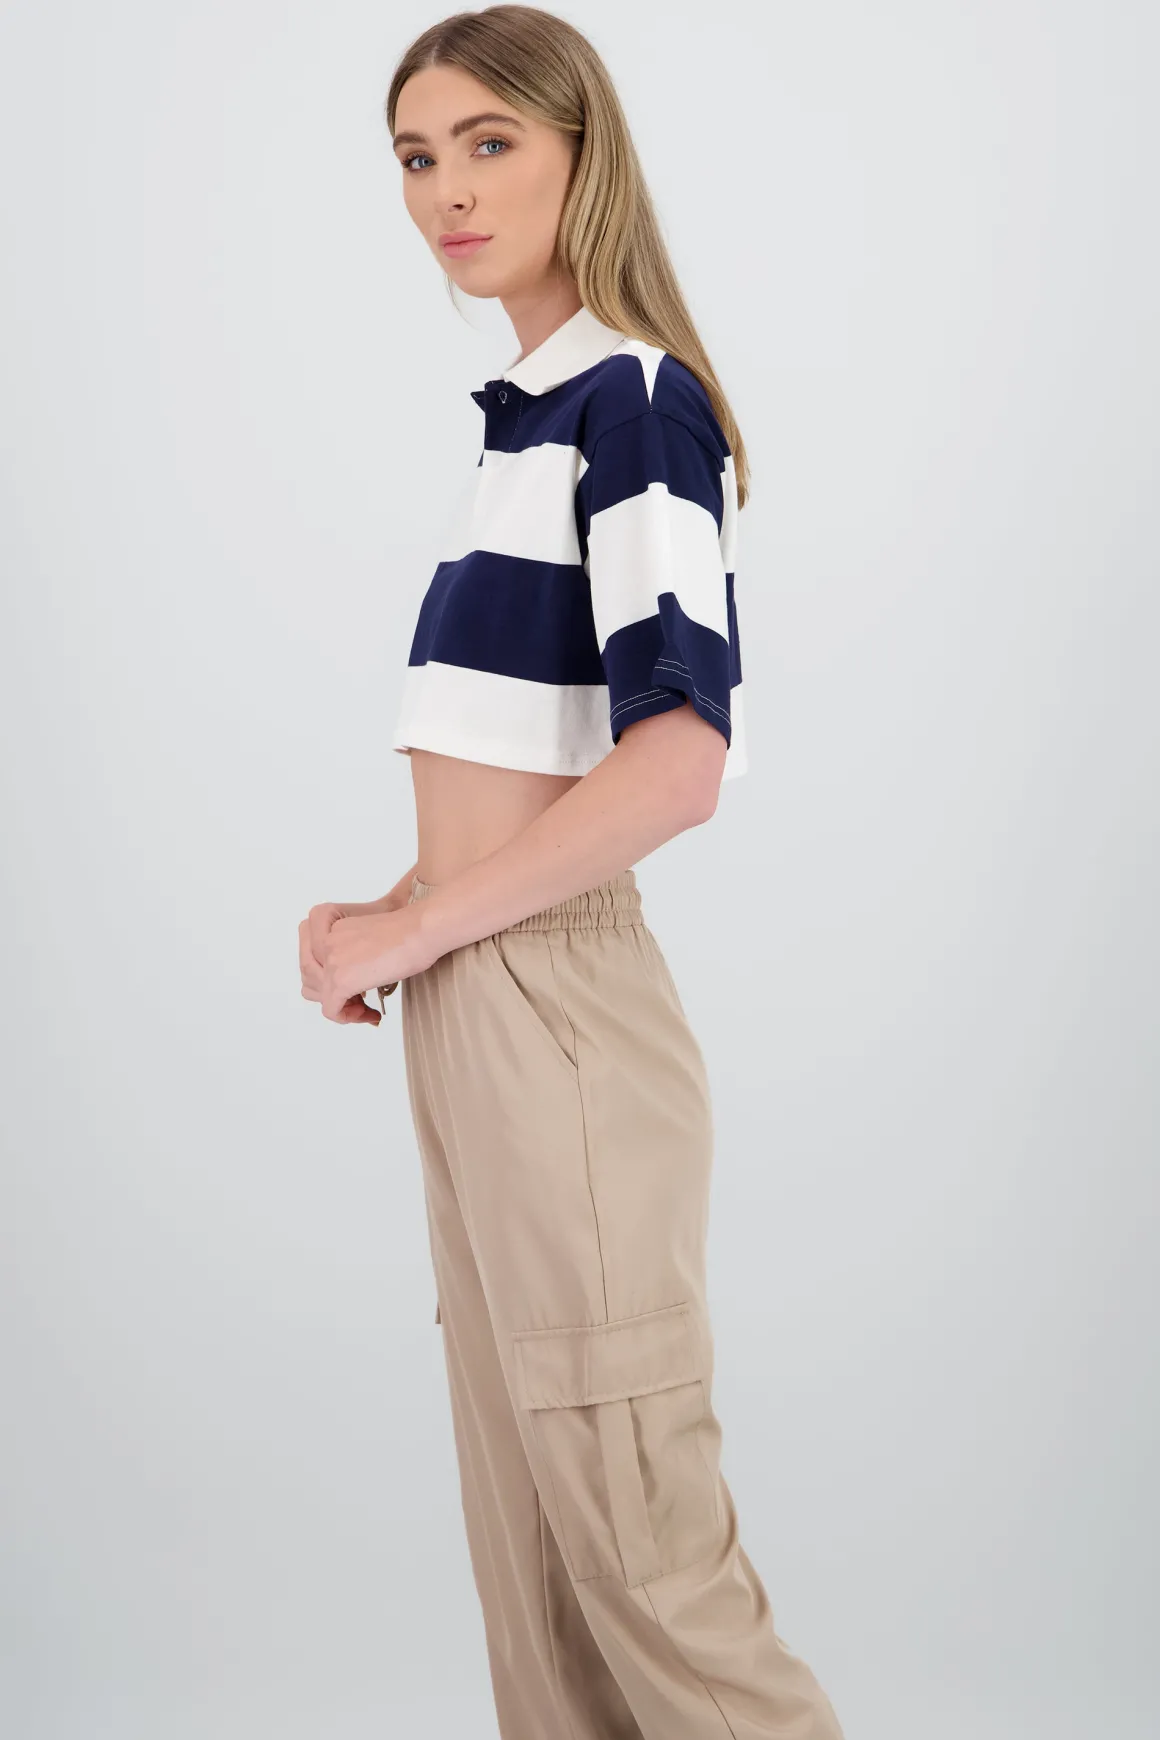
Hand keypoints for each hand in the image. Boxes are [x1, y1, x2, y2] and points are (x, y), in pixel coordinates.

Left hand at [299, 890, 408, 1024]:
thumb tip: (355, 979)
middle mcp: (325, 941)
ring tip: (366, 1009)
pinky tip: (372, 1015)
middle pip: (311, 978)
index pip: (313, 959)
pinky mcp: (340, 979)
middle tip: (361, 1002)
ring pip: (319, 995)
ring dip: (341, 1007)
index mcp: (330, 925)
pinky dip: (350, 1017)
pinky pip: (331, 1010)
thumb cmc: (410, 931)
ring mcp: (331, 960)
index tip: (356, 985)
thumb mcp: (370, 938)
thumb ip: (353, 952)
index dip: (330, 977)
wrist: (421, 930)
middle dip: (333, 994)